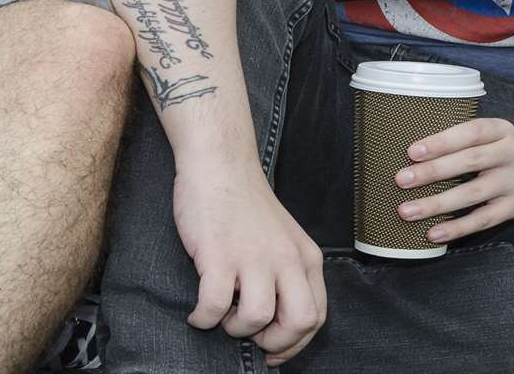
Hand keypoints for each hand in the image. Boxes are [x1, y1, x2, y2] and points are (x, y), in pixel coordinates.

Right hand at [172, 164, 326, 365]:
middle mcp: (286, 258)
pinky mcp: (219, 255)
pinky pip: (213, 307)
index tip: (273, 349)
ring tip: (221, 315)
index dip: (295, 342)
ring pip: (257, 318)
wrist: (220, 164)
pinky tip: (197, 312)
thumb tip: (278, 320)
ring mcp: (253, 257)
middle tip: (250, 335)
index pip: (317, 315)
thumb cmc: (246, 204)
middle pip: (300, 322)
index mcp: (306, 257)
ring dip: (234, 328)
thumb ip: (287, 273)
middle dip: (275, 342)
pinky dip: (202, 319)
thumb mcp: (283, 238)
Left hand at [396, 118, 513, 243]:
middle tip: (401, 180)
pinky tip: (433, 233)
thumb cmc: (503, 153)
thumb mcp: (492, 137)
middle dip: (432, 171)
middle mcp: (513, 152)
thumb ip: (462, 141)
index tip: (412, 151)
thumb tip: (413, 157)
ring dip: (436, 204)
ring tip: (407, 211)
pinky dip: (456, 227)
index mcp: (502, 129)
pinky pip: (482, 220)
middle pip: (469, 161)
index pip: (471, 132)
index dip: (441, 141)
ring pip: (472, 193)